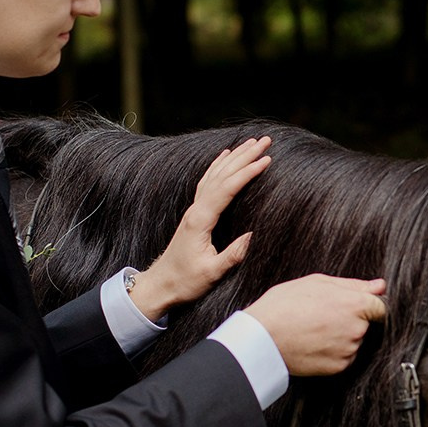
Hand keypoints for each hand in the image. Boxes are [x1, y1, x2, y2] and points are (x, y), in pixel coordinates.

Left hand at [129, 137, 270, 321]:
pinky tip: (225, 157)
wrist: (160, 284)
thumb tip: (253, 236)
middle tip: (265, 141)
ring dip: (234, 157)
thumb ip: (232, 255)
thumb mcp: (211, 273)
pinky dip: (219, 166)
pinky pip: (208, 181)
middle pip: (222, 174)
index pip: (227, 188)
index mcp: (200, 220)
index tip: (266, 160)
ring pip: (215, 174)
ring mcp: (194, 210)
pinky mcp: (194, 214)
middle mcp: (196, 209)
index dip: (247, 173)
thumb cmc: (185, 281)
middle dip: (245, 156)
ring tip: (251, 143)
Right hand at [245, 274, 388, 376]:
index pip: (381, 307)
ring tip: (314, 328)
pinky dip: (333, 351)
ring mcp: (348, 350)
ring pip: (353, 341)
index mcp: (355, 305)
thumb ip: (353, 285)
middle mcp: (357, 329)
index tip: (353, 306)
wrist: (262, 337)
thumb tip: (379, 286)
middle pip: (365, 324)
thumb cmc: (284, 306)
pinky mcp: (338, 367)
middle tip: (323, 315)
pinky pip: (343, 357)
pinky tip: (314, 342)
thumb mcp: (318, 283)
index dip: (367, 305)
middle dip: (350, 320)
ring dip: (341, 336)